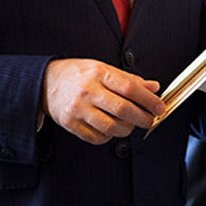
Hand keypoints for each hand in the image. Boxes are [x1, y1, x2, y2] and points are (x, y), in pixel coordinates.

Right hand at [41, 58, 165, 144]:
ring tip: (129, 125)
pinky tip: (110, 129)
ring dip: (127, 129)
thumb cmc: (78, 74)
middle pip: (123, 110)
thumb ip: (128, 79)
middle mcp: (88, 90)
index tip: (159, 107)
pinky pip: (97, 137)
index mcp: (98, 73)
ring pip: (111, 127)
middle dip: (142, 118)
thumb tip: (154, 87)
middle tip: (150, 120)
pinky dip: (108, 137)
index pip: (130, 87)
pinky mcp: (70, 123)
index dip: (149, 100)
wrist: (45, 82)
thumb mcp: (102, 68)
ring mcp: (78, 108)